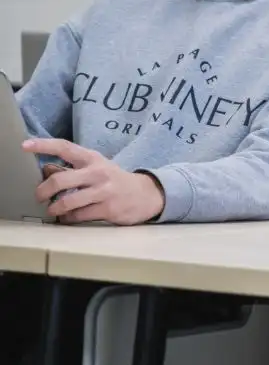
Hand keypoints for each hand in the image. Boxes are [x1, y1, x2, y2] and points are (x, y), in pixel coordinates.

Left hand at [23, 138, 165, 224]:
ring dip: (54, 209)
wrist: (147, 194)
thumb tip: (46, 170)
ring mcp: (104, 191)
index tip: (25, 145)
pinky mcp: (108, 209)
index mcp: (93, 159)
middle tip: (39, 197)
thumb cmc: (114, 180)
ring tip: (53, 210)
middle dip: (43, 191)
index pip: (65, 147)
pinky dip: (68, 218)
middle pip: (60, 180)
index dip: (44, 145)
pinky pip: (78, 216)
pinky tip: (69, 217)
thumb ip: (73, 169)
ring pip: (68, 202)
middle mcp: (98, 173)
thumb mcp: (96, 168)